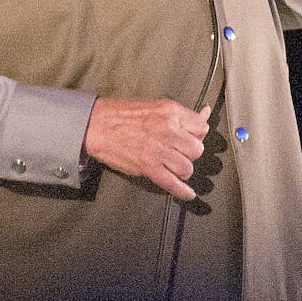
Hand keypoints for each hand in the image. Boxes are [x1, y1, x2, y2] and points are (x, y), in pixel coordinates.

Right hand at [82, 98, 211, 200]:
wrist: (96, 125)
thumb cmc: (121, 114)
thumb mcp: (155, 106)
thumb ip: (180, 114)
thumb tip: (205, 113)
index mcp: (169, 112)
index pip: (201, 126)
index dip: (197, 134)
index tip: (193, 138)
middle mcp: (167, 130)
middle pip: (197, 149)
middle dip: (190, 153)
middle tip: (179, 152)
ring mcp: (158, 150)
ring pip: (187, 167)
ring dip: (183, 169)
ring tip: (174, 166)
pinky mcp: (148, 167)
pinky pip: (172, 183)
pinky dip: (182, 192)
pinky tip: (188, 194)